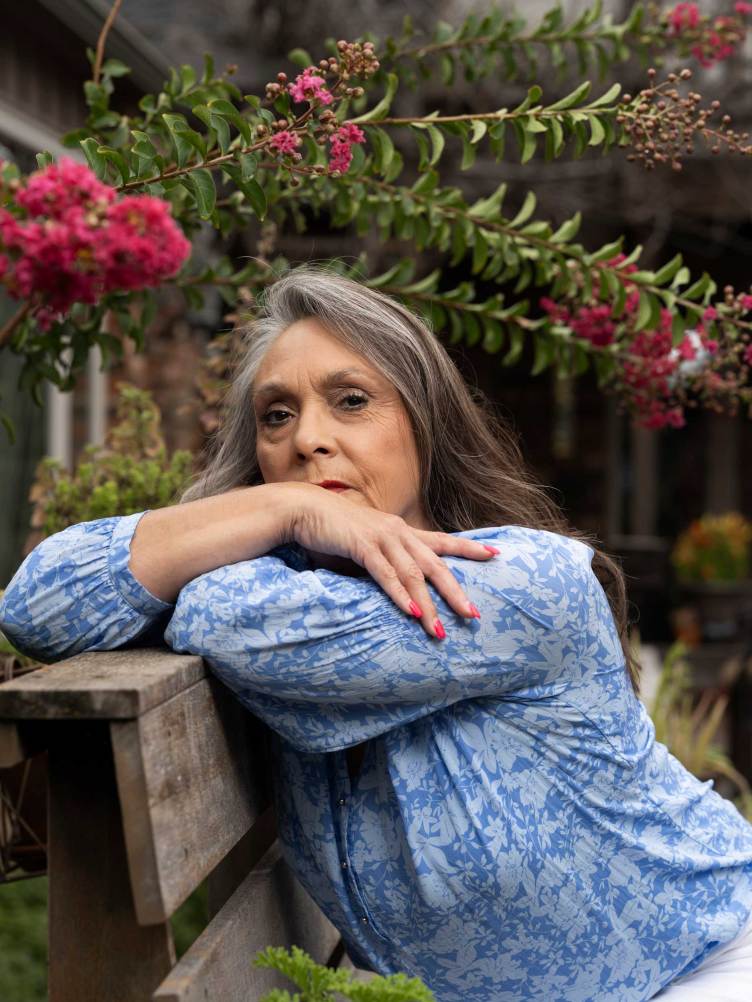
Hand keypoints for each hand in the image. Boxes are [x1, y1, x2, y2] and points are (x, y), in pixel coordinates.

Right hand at [287, 484, 497, 638]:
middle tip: (474, 614)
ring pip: (413, 575)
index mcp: (401, 532)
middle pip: (436, 564)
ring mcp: (382, 537)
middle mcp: (398, 532)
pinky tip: (412, 612)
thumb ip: (384, 563)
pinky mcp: (362, 545)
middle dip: (455, 591)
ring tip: (440, 630)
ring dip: (427, 605)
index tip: (496, 554)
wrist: (303, 510)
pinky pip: (386, 574)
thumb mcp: (366, 547)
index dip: (469, 547)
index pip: (443, 540)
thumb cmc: (333, 530)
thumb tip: (398, 588)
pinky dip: (400, 594)